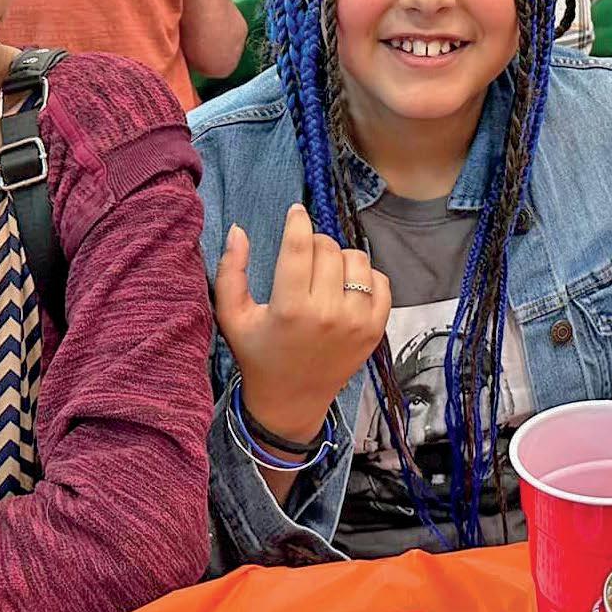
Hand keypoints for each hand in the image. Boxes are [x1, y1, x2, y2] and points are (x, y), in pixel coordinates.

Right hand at [215, 205, 389, 445]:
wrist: (292, 400)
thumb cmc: (258, 355)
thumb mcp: (233, 316)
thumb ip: (230, 272)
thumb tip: (239, 230)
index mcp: (290, 309)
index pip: (300, 246)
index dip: (298, 221)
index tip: (296, 212)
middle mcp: (327, 314)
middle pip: (329, 248)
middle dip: (314, 244)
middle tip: (303, 258)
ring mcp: (356, 323)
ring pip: (357, 259)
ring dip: (340, 258)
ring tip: (325, 274)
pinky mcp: (375, 330)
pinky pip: (381, 282)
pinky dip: (366, 276)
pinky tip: (346, 288)